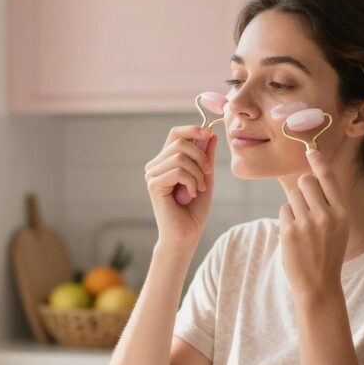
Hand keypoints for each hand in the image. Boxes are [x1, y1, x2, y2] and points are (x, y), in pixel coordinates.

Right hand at [144, 125, 216, 247]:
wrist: (187, 234)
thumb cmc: (194, 210)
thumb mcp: (205, 178)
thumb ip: (206, 157)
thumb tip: (211, 135)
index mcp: (165, 161)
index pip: (175, 134)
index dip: (193, 129)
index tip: (210, 134)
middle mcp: (155, 166)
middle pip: (179, 141)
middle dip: (200, 156)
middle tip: (208, 173)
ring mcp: (152, 175)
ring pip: (180, 156)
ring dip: (197, 172)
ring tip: (200, 188)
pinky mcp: (154, 185)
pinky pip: (178, 171)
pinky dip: (192, 181)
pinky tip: (192, 194)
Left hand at [279, 149, 349, 299]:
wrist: (319, 284)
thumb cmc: (327, 254)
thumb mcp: (338, 228)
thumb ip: (328, 205)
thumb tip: (308, 179)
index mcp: (342, 213)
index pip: (329, 180)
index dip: (319, 163)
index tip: (311, 151)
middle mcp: (327, 215)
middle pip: (306, 182)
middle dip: (302, 188)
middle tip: (305, 205)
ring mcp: (307, 223)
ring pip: (292, 196)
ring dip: (293, 207)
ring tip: (302, 227)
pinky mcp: (290, 231)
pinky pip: (283, 211)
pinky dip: (286, 220)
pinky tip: (294, 236)